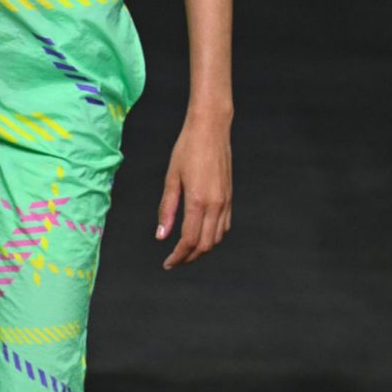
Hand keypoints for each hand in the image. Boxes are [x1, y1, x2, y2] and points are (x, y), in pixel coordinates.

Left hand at [156, 111, 231, 269]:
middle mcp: (215, 204)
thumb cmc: (188, 148)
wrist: (211, 128)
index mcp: (198, 201)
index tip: (167, 263)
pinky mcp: (229, 196)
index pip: (189, 240)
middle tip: (174, 260)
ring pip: (216, 238)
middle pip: (205, 245)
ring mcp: (225, 201)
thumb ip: (167, 209)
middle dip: (189, 257)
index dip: (178, 256)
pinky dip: (212, 236)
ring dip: (201, 248)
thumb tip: (161, 235)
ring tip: (185, 250)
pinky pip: (224, 225)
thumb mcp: (171, 178)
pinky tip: (200, 233)